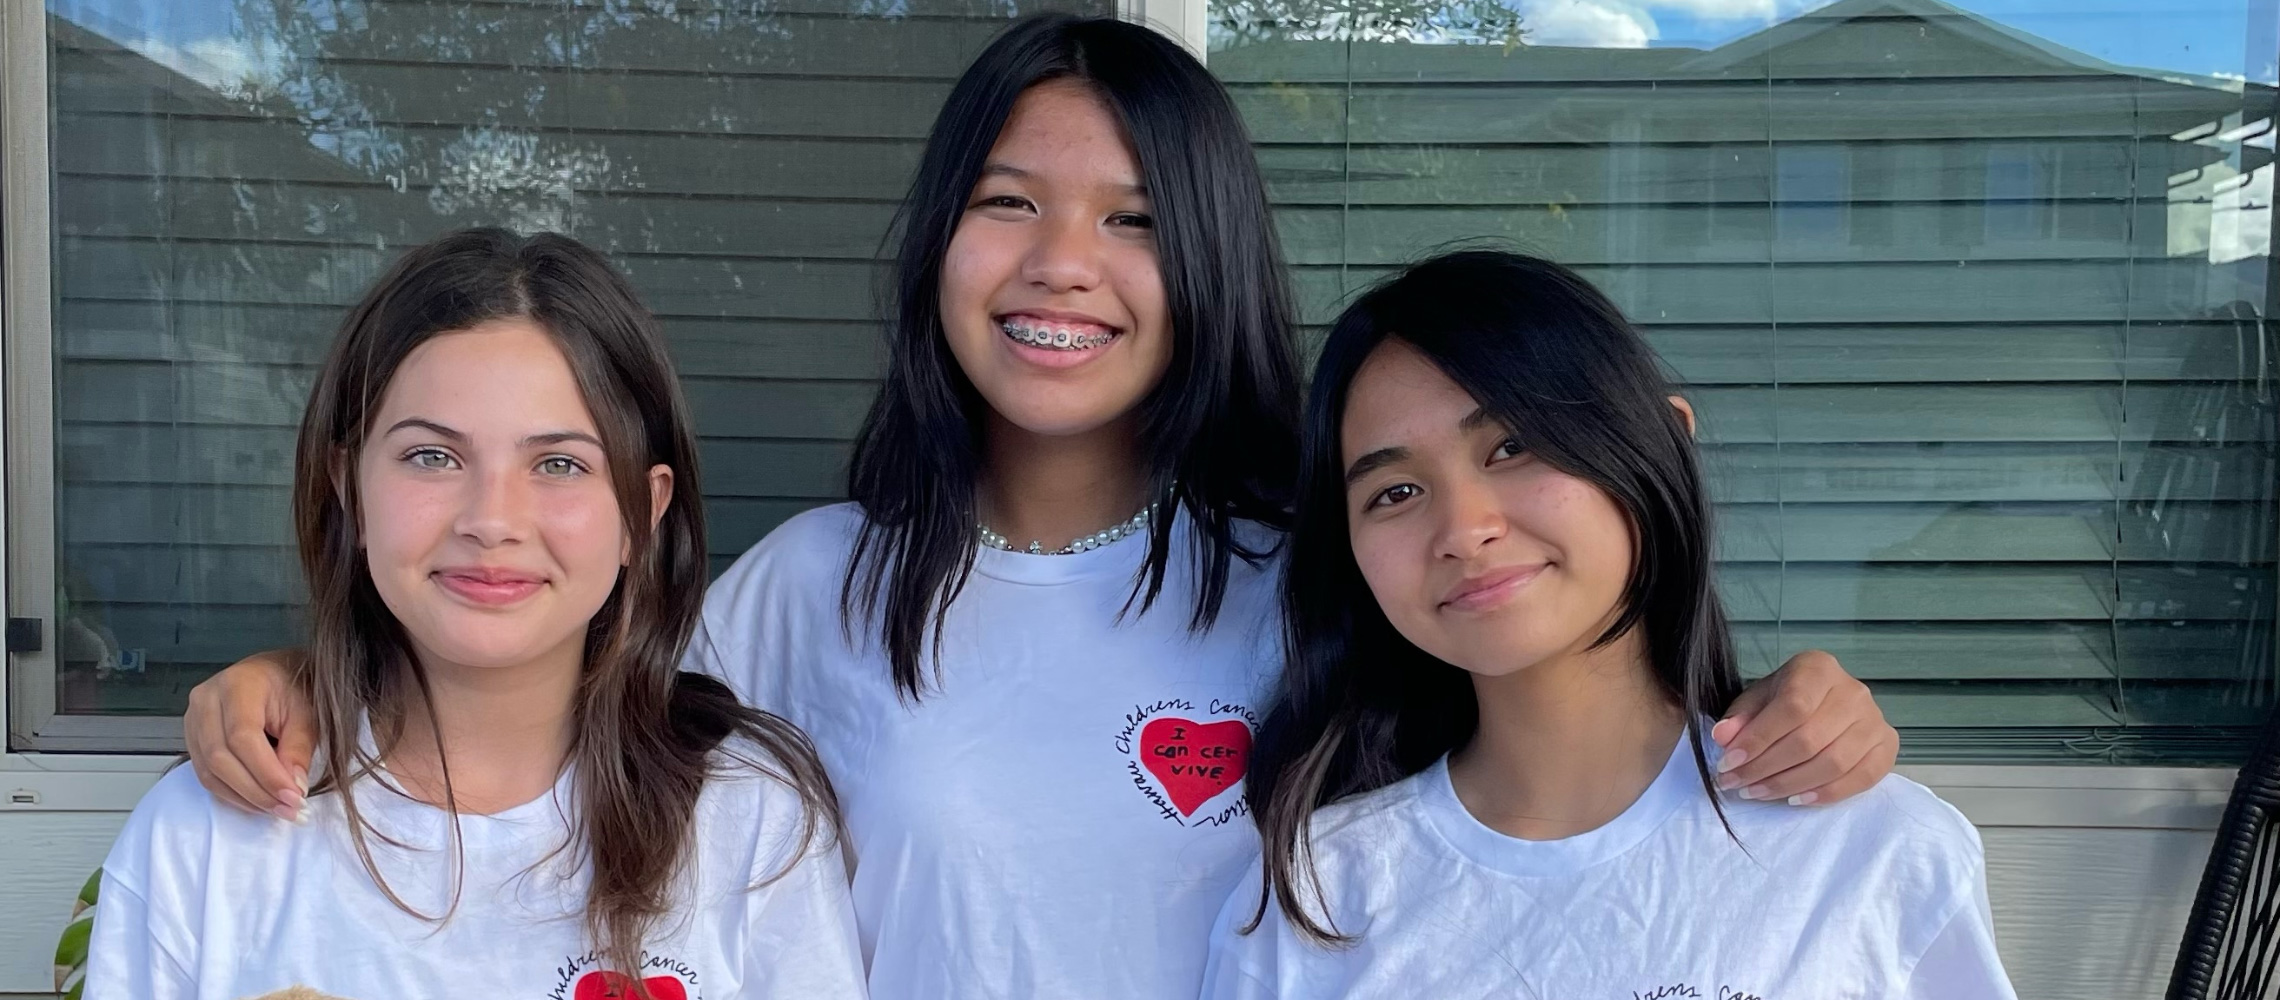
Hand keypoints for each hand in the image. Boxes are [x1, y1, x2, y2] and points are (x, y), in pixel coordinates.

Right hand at [183, 650, 316, 820]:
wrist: (276, 673)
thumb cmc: (294, 687)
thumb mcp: (308, 712)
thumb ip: (298, 749)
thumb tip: (292, 789)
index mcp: (237, 684)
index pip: (243, 738)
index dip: (267, 773)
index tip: (293, 797)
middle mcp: (206, 700)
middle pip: (221, 758)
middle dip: (256, 791)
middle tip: (288, 810)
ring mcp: (193, 719)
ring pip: (210, 771)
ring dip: (244, 797)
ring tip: (277, 810)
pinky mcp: (192, 737)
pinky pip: (206, 773)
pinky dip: (232, 793)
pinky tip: (257, 802)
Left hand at [1710, 650, 1897, 805]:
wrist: (1827, 701)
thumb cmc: (1788, 698)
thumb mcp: (1758, 698)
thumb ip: (1741, 717)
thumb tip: (1723, 738)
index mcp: (1819, 668)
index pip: (1790, 708)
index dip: (1757, 740)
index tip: (1728, 764)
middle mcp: (1854, 691)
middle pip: (1810, 740)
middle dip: (1766, 768)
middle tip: (1737, 784)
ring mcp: (1875, 719)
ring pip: (1834, 763)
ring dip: (1790, 785)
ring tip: (1758, 793)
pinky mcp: (1888, 746)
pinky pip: (1862, 778)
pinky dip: (1827, 794)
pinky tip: (1797, 800)